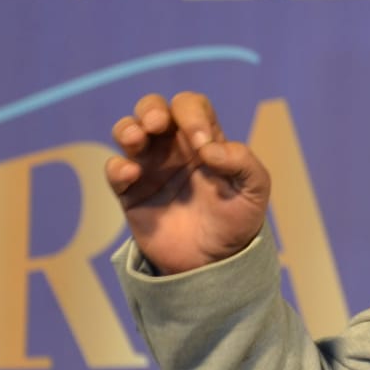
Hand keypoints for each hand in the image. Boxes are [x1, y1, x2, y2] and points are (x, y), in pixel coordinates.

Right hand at [105, 92, 269, 273]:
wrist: (215, 262)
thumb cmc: (237, 220)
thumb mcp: (255, 191)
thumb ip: (243, 163)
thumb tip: (209, 148)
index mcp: (204, 140)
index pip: (192, 107)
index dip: (192, 114)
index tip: (201, 144)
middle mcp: (173, 148)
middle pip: (153, 108)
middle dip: (150, 108)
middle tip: (156, 124)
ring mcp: (150, 168)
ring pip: (127, 132)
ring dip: (127, 128)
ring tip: (136, 139)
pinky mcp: (131, 193)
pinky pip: (115, 170)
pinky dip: (117, 167)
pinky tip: (132, 175)